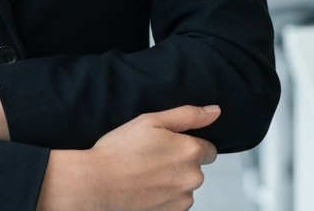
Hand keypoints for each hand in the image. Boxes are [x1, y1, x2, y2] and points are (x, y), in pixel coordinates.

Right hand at [37, 105, 218, 210]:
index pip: (208, 148)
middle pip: (196, 167)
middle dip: (179, 161)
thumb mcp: (151, 120)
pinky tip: (145, 187)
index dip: (187, 142)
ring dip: (172, 179)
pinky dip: (164, 195)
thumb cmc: (121, 150)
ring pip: (185, 185)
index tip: (167, 143)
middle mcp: (193, 178)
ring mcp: (183, 200)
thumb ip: (187, 115)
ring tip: (145, 171)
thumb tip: (214, 111)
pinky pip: (176, 202)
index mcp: (191, 151)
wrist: (99, 183)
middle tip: (151, 155)